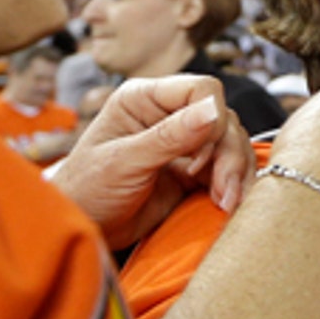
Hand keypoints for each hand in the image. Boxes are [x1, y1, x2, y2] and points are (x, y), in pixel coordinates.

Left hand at [48, 75, 252, 249]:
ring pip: (232, 143)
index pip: (201, 89)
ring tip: (226, 202)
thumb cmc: (86, 191)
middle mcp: (168, 114)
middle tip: (223, 190)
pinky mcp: (194, 171)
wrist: (83, 230)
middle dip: (228, 154)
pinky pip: (229, 168)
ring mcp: (184, 143)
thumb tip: (213, 110)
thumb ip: (168, 136)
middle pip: (223, 119)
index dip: (213, 118)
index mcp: (144, 99)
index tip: (202, 158)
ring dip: (236, 172)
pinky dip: (236, 184)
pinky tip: (226, 204)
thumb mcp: (124, 162)